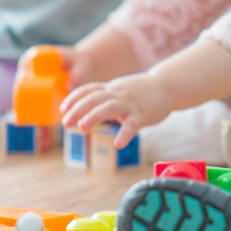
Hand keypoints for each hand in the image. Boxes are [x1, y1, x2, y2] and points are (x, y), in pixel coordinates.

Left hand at [59, 74, 173, 148]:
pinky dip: (125, 134)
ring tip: (82, 128)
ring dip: (94, 116)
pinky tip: (118, 144)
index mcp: (112, 89)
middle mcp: (118, 94)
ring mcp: (130, 104)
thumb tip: (86, 109)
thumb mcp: (121, 90)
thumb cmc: (142, 92)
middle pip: (94, 98)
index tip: (63, 109)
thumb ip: (106, 97)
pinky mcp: (143, 115)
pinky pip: (132, 124)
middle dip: (78, 110)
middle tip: (66, 124)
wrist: (168, 86)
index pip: (89, 90)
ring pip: (109, 107)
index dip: (74, 98)